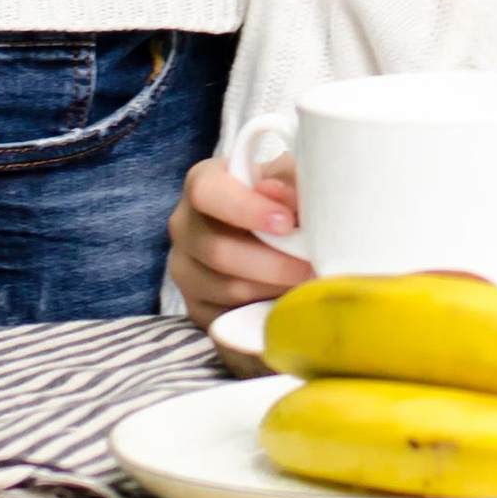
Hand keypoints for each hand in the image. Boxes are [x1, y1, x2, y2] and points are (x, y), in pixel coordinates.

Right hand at [167, 152, 308, 328]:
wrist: (267, 227)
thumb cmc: (279, 196)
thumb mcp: (288, 178)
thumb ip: (289, 183)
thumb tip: (286, 201)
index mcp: (202, 184)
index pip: (206, 193)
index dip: (246, 209)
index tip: (286, 222)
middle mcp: (184, 227)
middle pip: (217, 251)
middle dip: (272, 262)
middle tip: (312, 265)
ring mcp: (186, 271)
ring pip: (226, 289)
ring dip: (273, 289)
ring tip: (309, 285)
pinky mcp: (197, 308)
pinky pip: (229, 318)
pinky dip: (264, 313)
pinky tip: (292, 304)